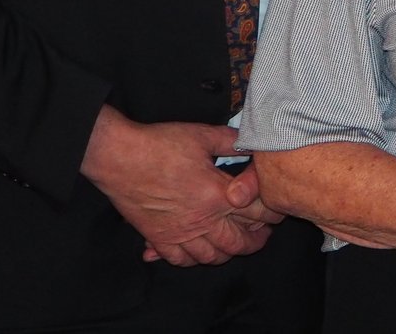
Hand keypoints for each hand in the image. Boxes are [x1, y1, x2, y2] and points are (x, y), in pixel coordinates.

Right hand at [80, 106, 277, 266]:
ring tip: (234, 245)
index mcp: (218, 195)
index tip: (277, 211)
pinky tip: (197, 252)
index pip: (257, 213)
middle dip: (255, 241)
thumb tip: (248, 142)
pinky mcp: (159, 238)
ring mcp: (179, 233)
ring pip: (211, 257)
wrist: (119, 157)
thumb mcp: (202, 135)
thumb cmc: (160, 145)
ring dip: (227, 253)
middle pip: (238, 244)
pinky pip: (180, 260)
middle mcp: (202, 220)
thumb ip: (230, 141)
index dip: (272, 213)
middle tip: (262, 235)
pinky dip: (192, 260)